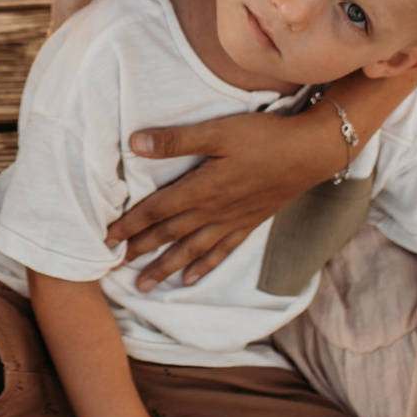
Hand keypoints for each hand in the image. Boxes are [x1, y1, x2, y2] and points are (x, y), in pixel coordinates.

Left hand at [106, 111, 332, 289]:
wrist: (310, 153)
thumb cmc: (263, 137)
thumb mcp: (217, 132)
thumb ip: (175, 141)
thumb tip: (134, 143)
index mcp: (201, 189)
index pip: (155, 211)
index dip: (129, 224)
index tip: (106, 239)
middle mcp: (213, 212)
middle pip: (169, 235)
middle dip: (140, 250)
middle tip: (114, 267)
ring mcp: (232, 221)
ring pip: (191, 251)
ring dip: (165, 268)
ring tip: (143, 285)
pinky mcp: (249, 223)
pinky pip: (221, 252)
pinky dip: (204, 267)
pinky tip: (191, 280)